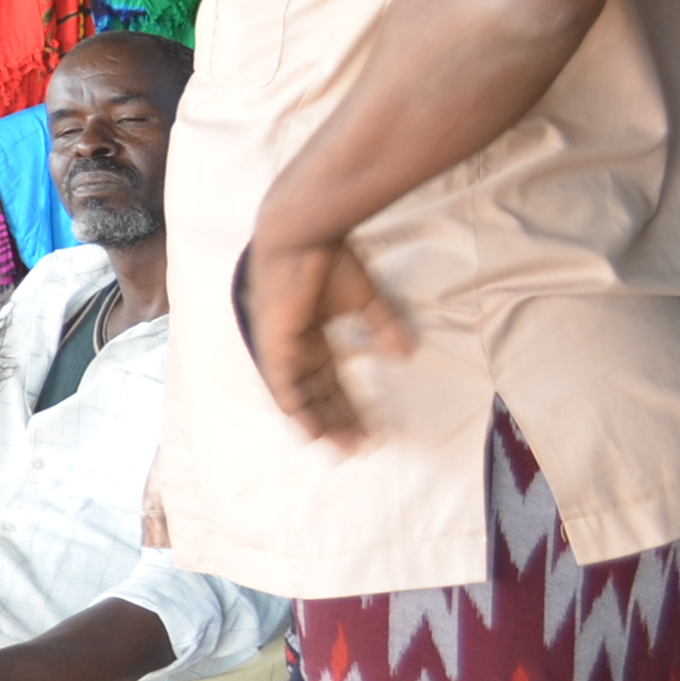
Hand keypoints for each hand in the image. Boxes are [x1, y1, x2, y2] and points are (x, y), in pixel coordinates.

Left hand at [237, 228, 411, 445]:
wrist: (303, 233)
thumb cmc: (330, 257)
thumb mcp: (365, 297)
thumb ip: (383, 324)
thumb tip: (404, 353)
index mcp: (312, 334)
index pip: (332, 380)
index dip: (351, 405)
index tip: (372, 428)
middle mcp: (294, 345)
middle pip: (318, 393)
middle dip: (339, 420)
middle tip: (360, 447)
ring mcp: (281, 346)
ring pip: (301, 396)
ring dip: (322, 422)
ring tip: (343, 447)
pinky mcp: (274, 344)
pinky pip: (282, 386)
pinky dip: (298, 410)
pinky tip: (314, 432)